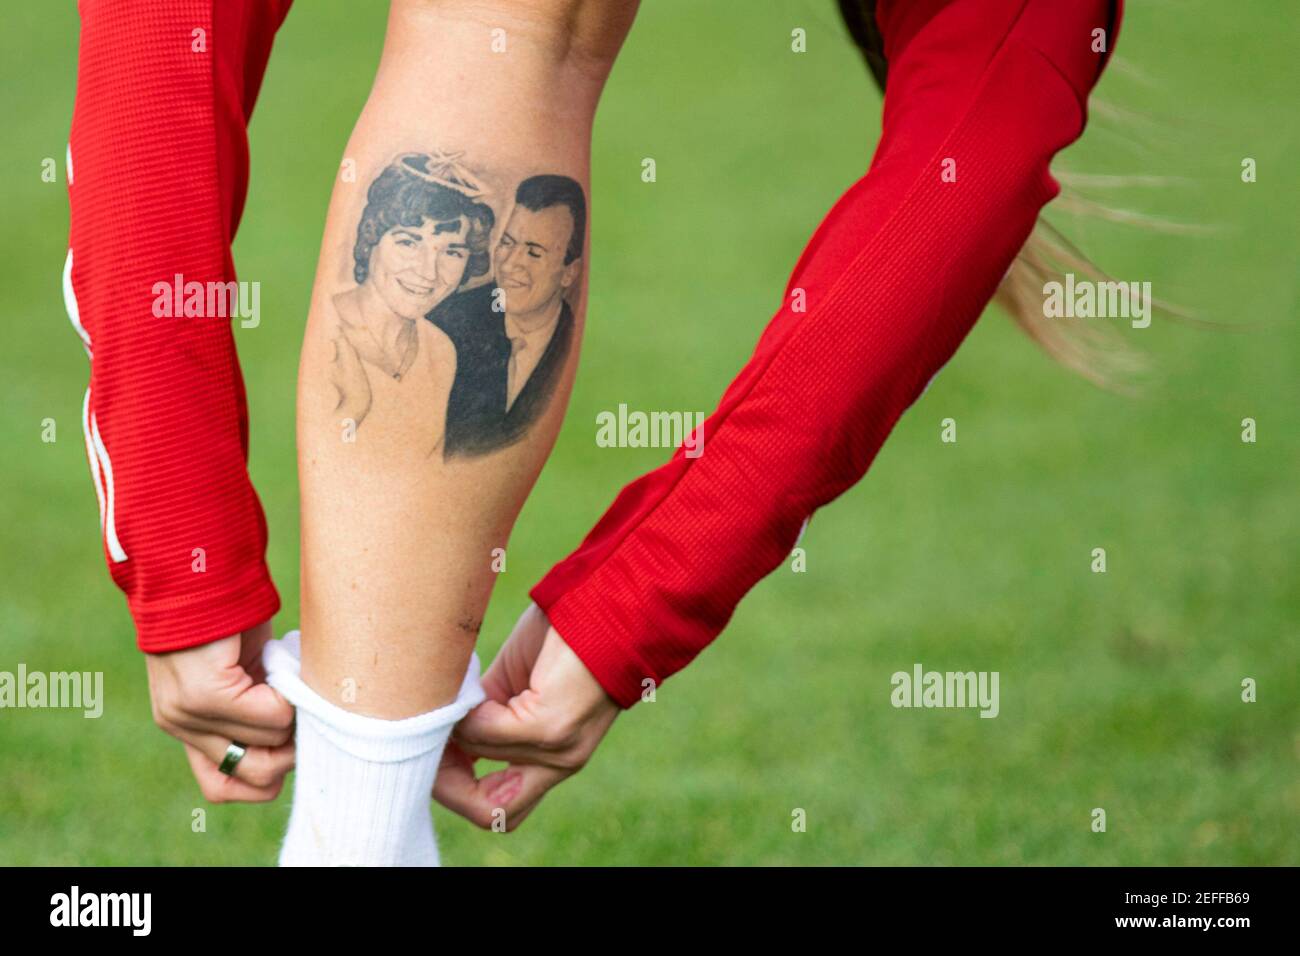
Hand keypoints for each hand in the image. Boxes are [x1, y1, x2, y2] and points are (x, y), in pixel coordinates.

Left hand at [144, 621, 295, 802]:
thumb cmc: (229, 609)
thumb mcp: (239, 669)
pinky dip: (291, 694)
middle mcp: (179, 726)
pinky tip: (281, 662)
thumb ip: (252, 703)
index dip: (264, 773)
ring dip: (295, 716)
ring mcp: (189, 714)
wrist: (198, 562)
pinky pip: (272, 716)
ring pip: (270, 748)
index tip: (284, 734)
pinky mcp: (206, 694)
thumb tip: (300, 733)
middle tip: (298, 706)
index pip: (220, 788)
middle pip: (255, 778)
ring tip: (288, 676)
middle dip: (291, 751)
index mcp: (183, 725)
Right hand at [433, 603, 618, 829]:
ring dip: (452, 728)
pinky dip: (467, 710)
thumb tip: (436, 730)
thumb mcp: (517, 687)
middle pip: (491, 814)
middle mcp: (561, 762)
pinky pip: (486, 732)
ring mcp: (559, 748)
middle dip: (446, 782)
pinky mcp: (551, 724)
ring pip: (477, 758)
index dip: (457, 790)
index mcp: (553, 757)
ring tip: (451, 697)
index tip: (435, 752)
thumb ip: (485, 715)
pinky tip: (472, 685)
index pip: (499, 810)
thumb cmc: (564, 633)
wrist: (615, 598)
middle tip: (430, 738)